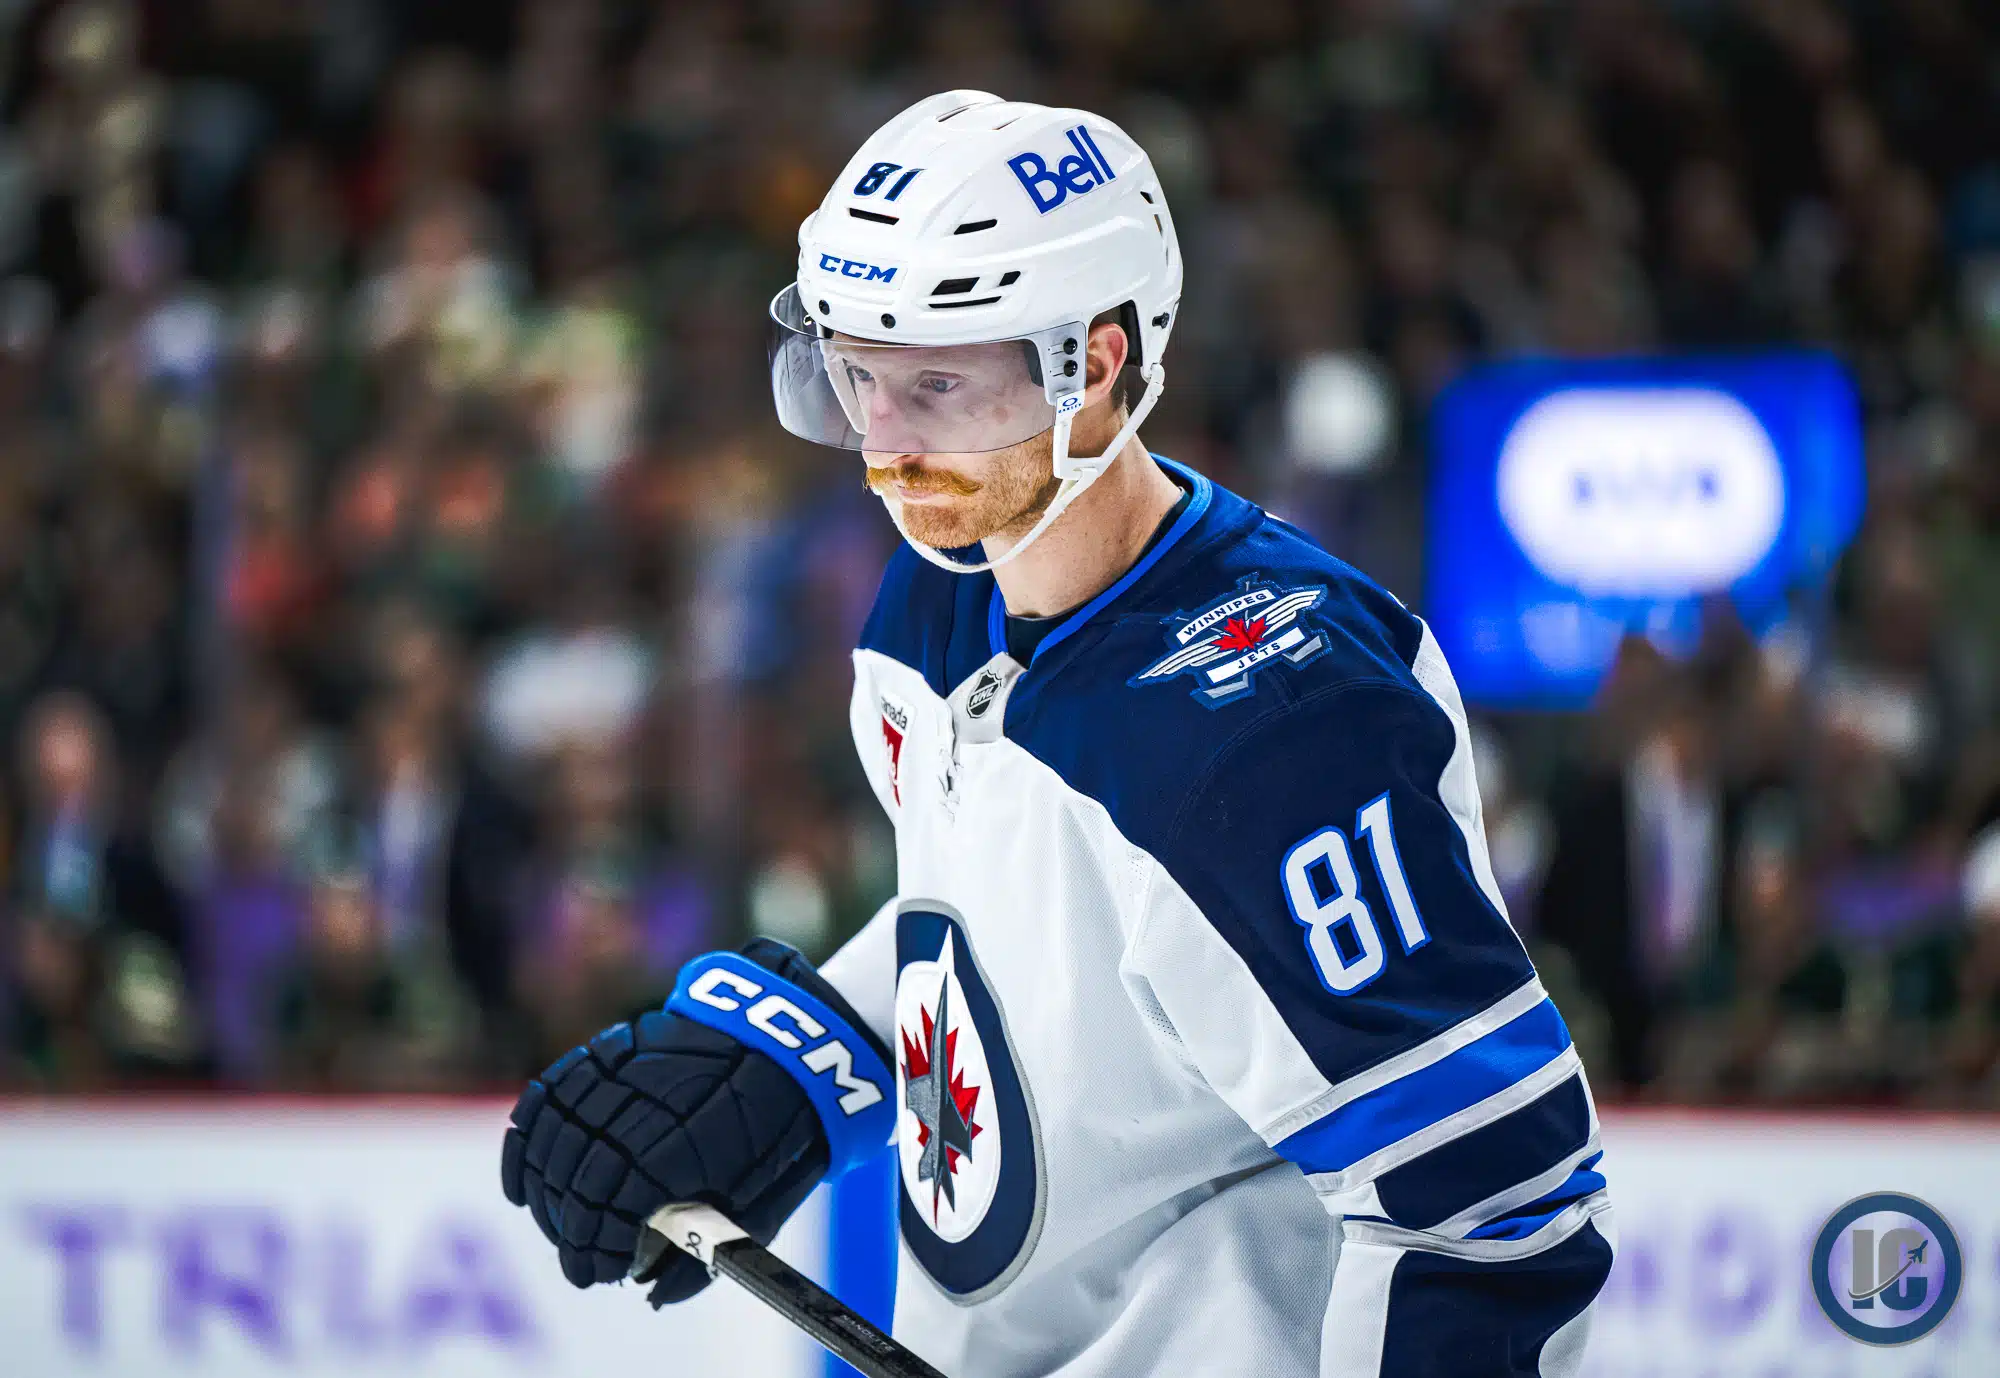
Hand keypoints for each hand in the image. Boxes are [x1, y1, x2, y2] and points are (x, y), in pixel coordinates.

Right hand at [501, 940, 889, 1305]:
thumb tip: (652, 1294)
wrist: (795, 1043)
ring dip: (546, 1189)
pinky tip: (523, 1179)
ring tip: (556, 1226)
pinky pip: (552, 1092)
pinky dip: (527, 1137)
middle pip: (580, 1174)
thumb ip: (706, 1251)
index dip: (597, 1246)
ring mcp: (625, 1070)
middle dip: (570, 1228)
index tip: (597, 1273)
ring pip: (558, 1135)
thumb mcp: (762, 1205)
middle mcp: (647, 1104)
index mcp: (688, 1145)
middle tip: (579, 1262)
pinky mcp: (612, 1047)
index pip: (615, 1206)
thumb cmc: (783, 1135)